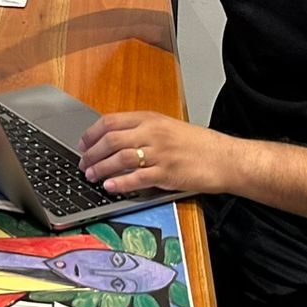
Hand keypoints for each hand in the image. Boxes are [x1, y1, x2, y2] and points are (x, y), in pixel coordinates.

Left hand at [77, 110, 231, 195]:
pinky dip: (120, 183)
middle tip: (83, 164)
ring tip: (92, 176)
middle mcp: (152, 133)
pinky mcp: (166, 174)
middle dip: (92, 154)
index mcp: (150, 119)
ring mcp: (159, 153)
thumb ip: (142, 130)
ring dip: (101, 169)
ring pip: (120, 159)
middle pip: (111, 141)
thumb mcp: (167, 127)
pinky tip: (110, 187)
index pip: (111, 122)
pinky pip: (136, 178)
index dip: (92, 134)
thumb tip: (114, 140)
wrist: (224, 157)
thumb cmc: (197, 144)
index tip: (82, 144)